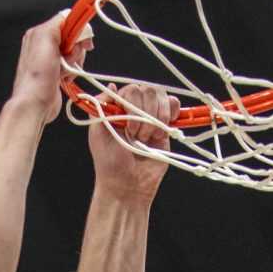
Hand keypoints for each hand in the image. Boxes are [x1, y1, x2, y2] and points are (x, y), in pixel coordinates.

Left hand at [10, 14, 71, 127]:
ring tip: (65, 70)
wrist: (35, 103)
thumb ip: (57, 22)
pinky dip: (73, 71)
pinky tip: (65, 78)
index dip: (78, 29)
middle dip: (76, 48)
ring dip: (75, 62)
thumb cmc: (37, 76)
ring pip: (75, 53)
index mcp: (40, 33)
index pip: (66, 21)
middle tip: (69, 57)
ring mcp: (51, 60)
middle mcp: (44, 45)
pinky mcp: (57, 72)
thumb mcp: (45, 38)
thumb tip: (69, 16)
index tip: (83, 40)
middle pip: (73, 37)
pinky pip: (73, 66)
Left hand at [88, 82, 176, 200]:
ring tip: (147, 137)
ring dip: (156, 117)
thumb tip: (112, 86)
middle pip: (147, 90)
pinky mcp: (166, 125)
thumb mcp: (97, 133)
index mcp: (117, 107)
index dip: (131, 105)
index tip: (125, 126)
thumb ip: (101, 106)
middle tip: (136, 135)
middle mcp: (134, 108)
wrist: (129, 185)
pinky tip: (162, 131)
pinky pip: (174, 104)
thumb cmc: (110, 163)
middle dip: (144, 114)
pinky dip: (170, 114)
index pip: (130, 89)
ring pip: (161, 96)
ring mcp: (151, 115)